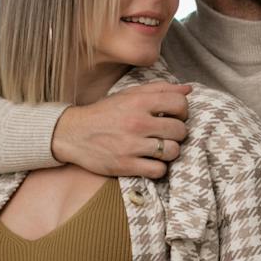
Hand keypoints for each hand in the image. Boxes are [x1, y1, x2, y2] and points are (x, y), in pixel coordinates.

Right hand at [52, 82, 192, 178]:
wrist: (72, 134)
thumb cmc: (105, 113)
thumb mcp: (128, 95)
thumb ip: (159, 89)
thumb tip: (188, 90)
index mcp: (138, 102)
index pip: (180, 104)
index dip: (182, 111)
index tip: (174, 116)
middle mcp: (137, 122)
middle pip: (180, 130)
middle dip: (177, 133)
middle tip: (166, 134)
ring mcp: (131, 145)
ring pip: (172, 151)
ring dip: (170, 151)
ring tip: (159, 149)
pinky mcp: (126, 165)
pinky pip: (158, 170)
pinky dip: (158, 168)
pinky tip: (150, 162)